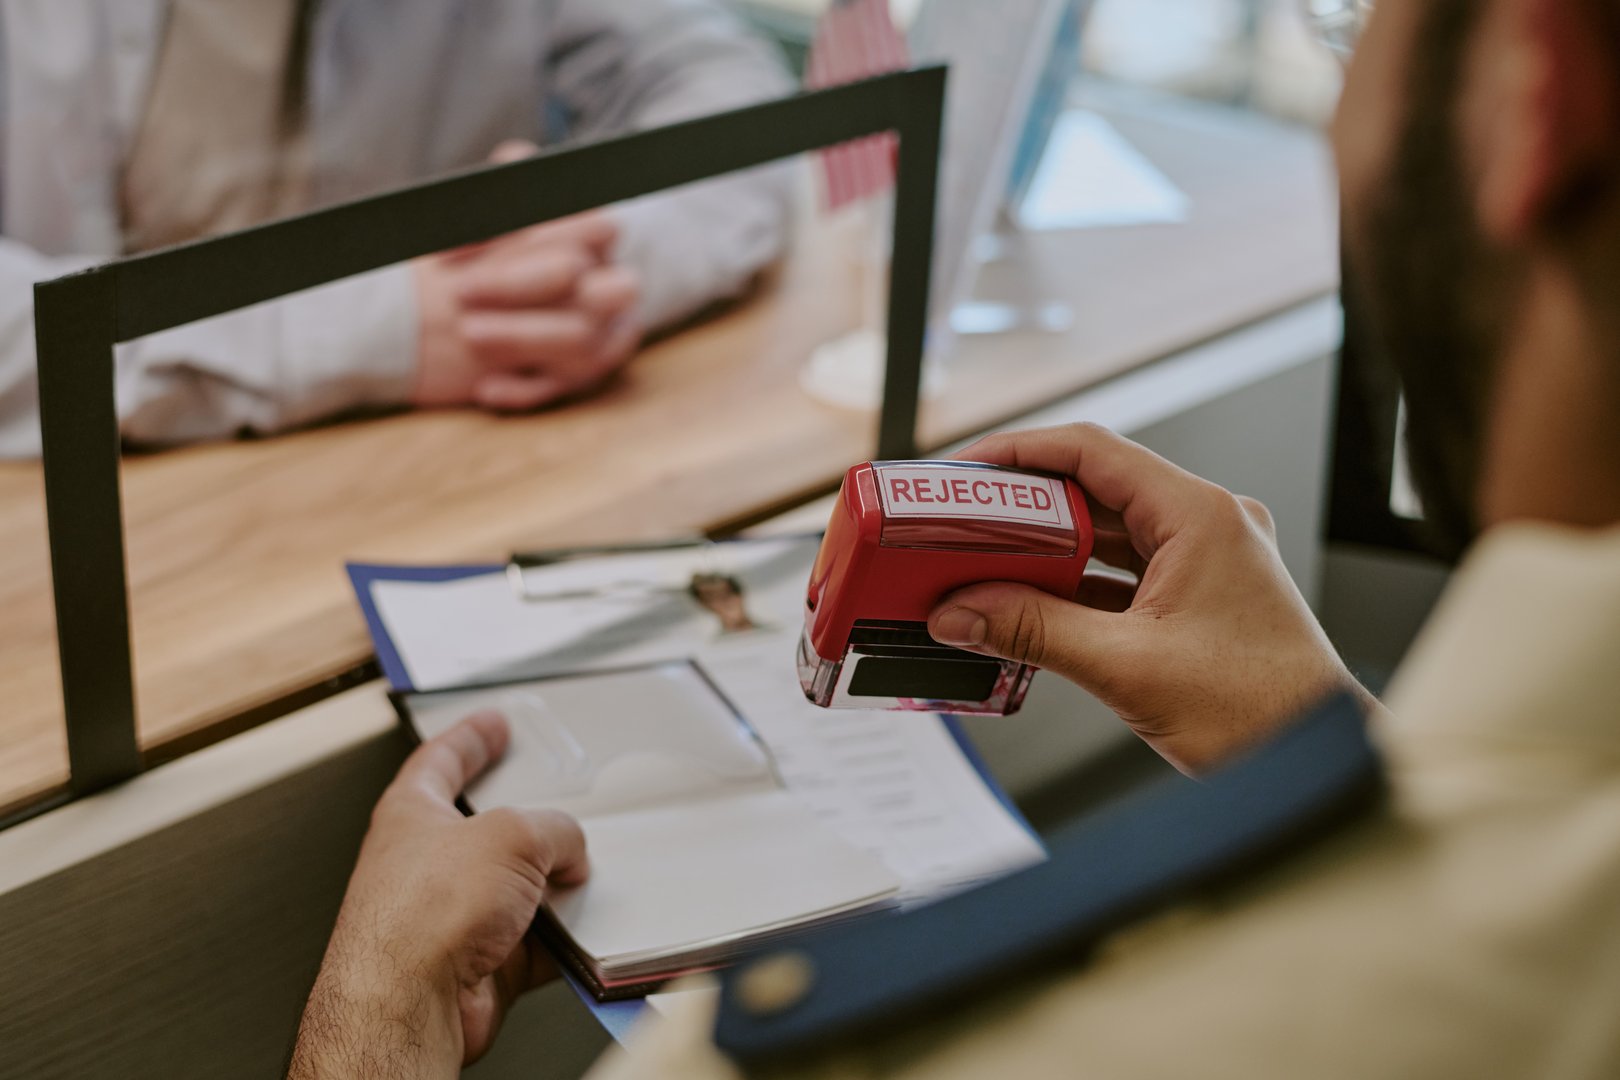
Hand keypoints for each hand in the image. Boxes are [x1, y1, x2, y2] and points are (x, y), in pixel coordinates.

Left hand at [289, 712, 587, 1076]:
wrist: (407, 1003)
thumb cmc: (418, 919)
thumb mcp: (509, 835)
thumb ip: (552, 828)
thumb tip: (569, 848)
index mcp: (412, 815)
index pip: (441, 761)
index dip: (470, 738)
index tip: (491, 724)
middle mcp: (425, 866)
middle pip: (492, 833)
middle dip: (534, 831)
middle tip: (563, 818)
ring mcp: (450, 917)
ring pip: (519, 891)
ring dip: (551, 890)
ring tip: (571, 882)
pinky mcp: (476, 964)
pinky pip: (533, 942)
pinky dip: (558, 940)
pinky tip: (571, 934)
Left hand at [411, 143, 642, 412]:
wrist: (451, 311)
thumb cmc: (475, 251)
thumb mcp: (485, 206)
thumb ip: (502, 183)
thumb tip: (514, 160)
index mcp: (592, 231)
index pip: (587, 223)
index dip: (522, 231)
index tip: (455, 245)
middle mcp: (608, 280)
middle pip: (585, 278)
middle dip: (519, 284)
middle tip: (459, 292)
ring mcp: (603, 331)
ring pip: (584, 340)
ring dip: (521, 338)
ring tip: (467, 334)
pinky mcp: (583, 375)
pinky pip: (569, 390)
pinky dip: (526, 391)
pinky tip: (484, 390)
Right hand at [926, 424, 1375, 774]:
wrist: (1315, 763)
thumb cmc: (1261, 712)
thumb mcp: (1126, 667)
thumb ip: (1033, 631)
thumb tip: (962, 612)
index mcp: (1200, 517)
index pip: (1092, 452)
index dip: (1019, 453)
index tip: (966, 470)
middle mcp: (1208, 525)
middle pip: (1096, 488)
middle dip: (1023, 505)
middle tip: (962, 520)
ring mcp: (1207, 560)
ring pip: (1108, 532)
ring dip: (1046, 548)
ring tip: (983, 562)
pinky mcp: (1200, 597)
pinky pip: (1123, 571)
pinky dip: (1074, 583)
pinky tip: (1029, 605)